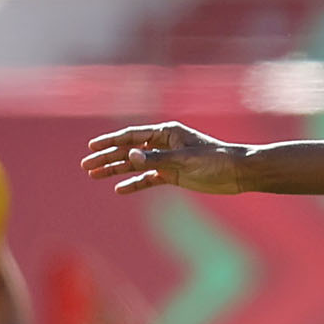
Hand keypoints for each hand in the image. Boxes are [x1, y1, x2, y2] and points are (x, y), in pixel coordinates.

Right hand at [82, 122, 247, 194]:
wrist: (238, 172)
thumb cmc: (214, 161)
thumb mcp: (184, 160)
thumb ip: (156, 159)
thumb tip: (130, 156)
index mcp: (165, 133)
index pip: (131, 136)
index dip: (110, 142)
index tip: (91, 148)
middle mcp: (163, 144)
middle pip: (128, 150)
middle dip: (107, 158)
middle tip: (86, 166)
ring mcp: (167, 160)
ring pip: (136, 165)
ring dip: (116, 170)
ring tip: (95, 175)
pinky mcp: (174, 175)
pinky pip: (149, 179)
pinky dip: (135, 183)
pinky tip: (120, 189)